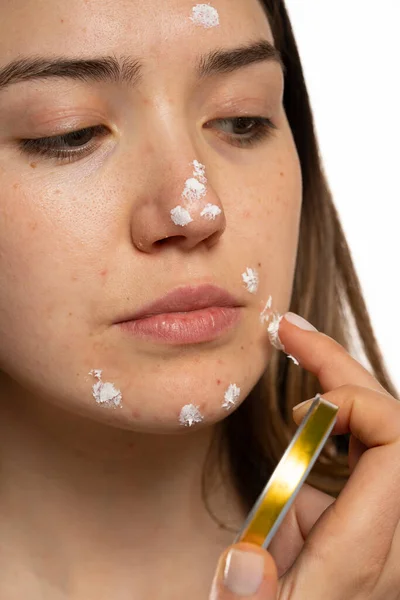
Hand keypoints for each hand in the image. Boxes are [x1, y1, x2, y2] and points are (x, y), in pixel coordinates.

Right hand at [209, 312, 399, 598]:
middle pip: (393, 423)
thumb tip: (248, 565)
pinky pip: (370, 446)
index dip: (357, 404)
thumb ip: (246, 595)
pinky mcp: (369, 515)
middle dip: (341, 367)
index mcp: (360, 553)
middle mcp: (388, 533)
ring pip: (385, 428)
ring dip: (342, 380)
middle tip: (289, 332)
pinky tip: (307, 408)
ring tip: (297, 346)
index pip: (398, 446)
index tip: (298, 409)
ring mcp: (383, 522)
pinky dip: (339, 412)